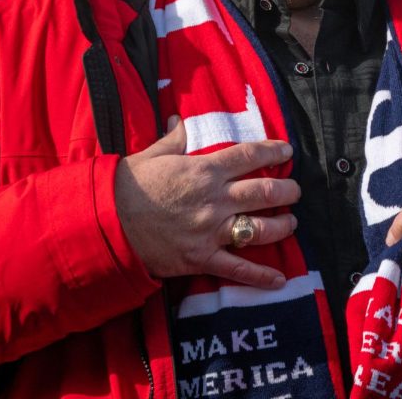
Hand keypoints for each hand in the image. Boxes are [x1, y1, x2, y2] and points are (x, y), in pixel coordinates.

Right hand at [114, 116, 300, 288]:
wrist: (107, 221)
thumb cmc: (130, 185)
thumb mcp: (153, 154)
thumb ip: (174, 139)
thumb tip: (181, 122)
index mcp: (204, 170)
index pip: (249, 156)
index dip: (273, 152)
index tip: (287, 152)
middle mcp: (214, 199)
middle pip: (264, 193)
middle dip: (287, 191)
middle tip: (295, 191)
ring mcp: (210, 230)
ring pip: (259, 228)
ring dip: (282, 226)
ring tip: (291, 223)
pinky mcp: (202, 257)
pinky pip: (237, 268)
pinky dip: (260, 276)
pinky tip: (280, 279)